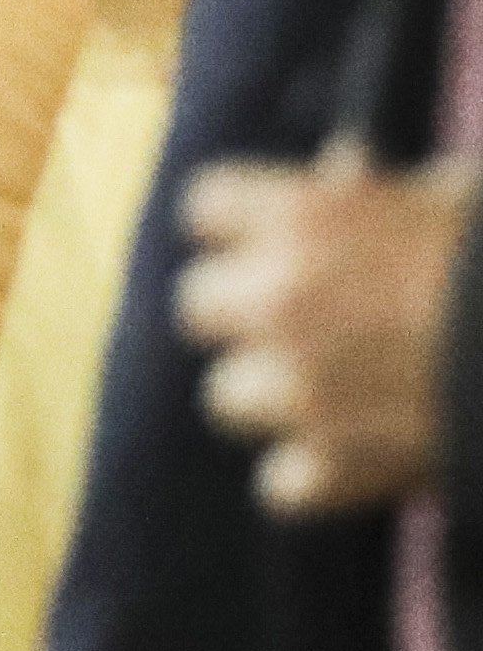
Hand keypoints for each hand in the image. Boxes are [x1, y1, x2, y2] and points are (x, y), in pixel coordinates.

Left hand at [179, 147, 477, 517]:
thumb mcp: (453, 197)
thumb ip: (379, 192)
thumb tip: (342, 168)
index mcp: (303, 216)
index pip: (205, 206)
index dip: (240, 228)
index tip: (271, 241)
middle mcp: (279, 297)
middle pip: (197, 304)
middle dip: (245, 314)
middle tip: (308, 325)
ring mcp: (297, 386)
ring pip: (226, 395)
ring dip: (275, 399)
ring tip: (343, 395)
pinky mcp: (330, 468)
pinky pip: (279, 483)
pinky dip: (318, 479)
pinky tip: (364, 461)